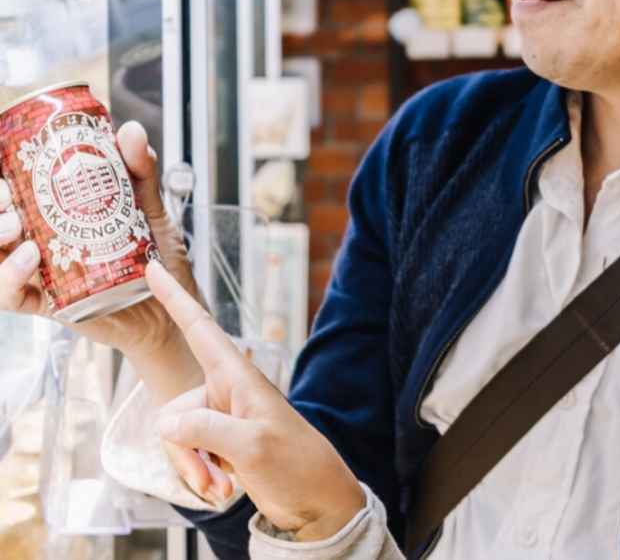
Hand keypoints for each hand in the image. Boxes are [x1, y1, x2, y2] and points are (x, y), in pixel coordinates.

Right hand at [0, 122, 203, 402]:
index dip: (3, 180)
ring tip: (16, 228)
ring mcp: (43, 273)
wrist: (175, 307)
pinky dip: (9, 279)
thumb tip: (129, 132)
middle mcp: (43, 241)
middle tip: (6, 197)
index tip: (2, 163)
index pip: (18, 192)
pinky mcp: (48, 303)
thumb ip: (140, 171)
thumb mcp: (151, 208)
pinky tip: (30, 259)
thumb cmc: (159, 258)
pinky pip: (11, 296)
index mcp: (60, 214)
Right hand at [146, 261, 366, 541]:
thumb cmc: (297, 465)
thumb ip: (206, 429)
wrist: (316, 501)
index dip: (175, 299)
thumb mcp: (252, 446)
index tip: (153, 267)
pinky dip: (197, 475)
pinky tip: (224, 488)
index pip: (201, 329)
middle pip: (174, 410)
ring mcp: (222, 419)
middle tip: (215, 476)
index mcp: (239, 378)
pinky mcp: (220, 443)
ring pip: (175, 437)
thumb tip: (166, 421)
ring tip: (223, 486)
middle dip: (184, 450)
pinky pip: (185, 454)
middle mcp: (227, 393)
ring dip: (192, 468)